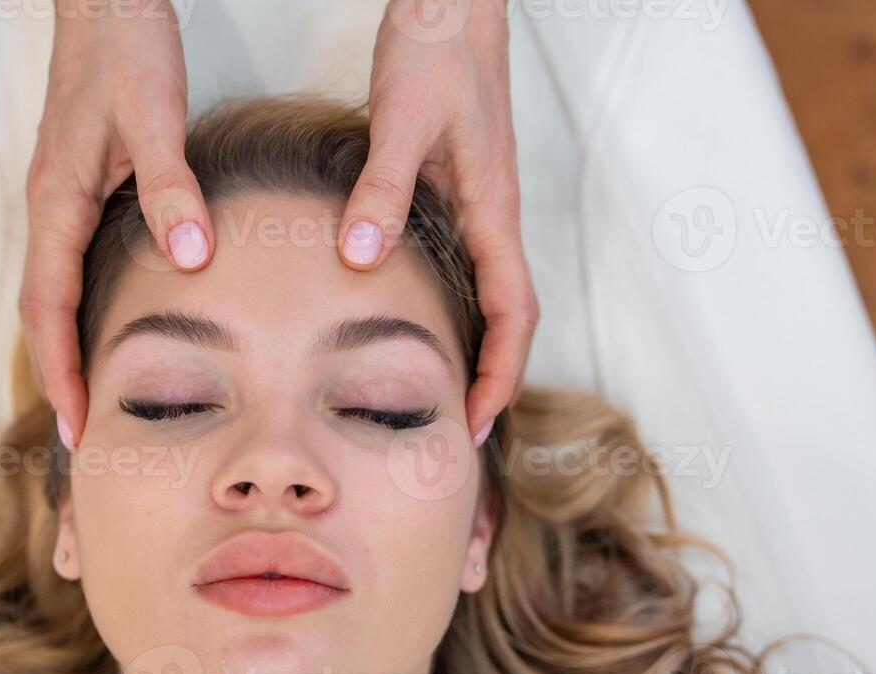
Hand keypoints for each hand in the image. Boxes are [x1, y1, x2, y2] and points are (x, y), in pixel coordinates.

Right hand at [18, 0, 213, 449]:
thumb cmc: (124, 49)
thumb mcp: (154, 117)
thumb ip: (171, 189)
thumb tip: (191, 260)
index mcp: (58, 199)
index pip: (48, 306)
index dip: (61, 369)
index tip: (77, 423)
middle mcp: (49, 205)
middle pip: (39, 310)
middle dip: (55, 374)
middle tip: (79, 435)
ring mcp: (57, 196)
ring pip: (48, 289)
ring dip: (61, 346)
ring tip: (86, 397)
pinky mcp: (75, 185)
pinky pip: (65, 264)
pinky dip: (73, 309)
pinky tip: (99, 325)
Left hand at [338, 0, 538, 447]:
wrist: (454, 4)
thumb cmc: (438, 52)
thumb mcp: (403, 122)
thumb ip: (382, 190)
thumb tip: (361, 259)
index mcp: (493, 209)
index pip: (514, 313)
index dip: (500, 372)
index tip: (477, 421)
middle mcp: (495, 215)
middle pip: (511, 316)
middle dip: (494, 377)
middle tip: (462, 430)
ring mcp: (481, 205)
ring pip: (492, 294)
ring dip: (478, 348)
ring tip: (444, 394)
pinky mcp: (460, 190)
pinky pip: (469, 267)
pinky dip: (458, 308)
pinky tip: (422, 322)